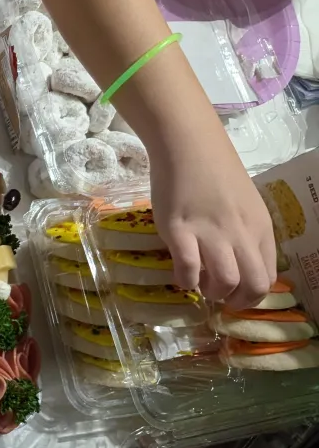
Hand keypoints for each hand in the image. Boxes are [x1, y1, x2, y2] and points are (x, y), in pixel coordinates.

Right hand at [149, 129, 274, 309]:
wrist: (189, 146)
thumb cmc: (214, 174)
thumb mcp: (244, 207)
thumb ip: (244, 235)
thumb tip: (233, 265)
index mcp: (260, 228)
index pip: (267, 277)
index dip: (250, 295)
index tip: (233, 294)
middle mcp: (241, 233)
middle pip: (252, 285)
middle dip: (235, 301)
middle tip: (218, 296)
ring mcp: (211, 232)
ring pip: (225, 281)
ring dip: (211, 292)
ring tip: (199, 284)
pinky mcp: (181, 230)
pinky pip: (188, 269)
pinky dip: (185, 280)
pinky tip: (180, 273)